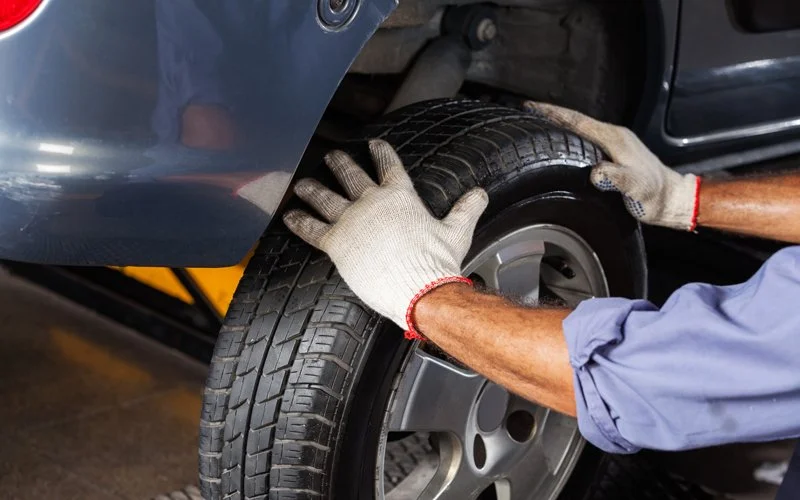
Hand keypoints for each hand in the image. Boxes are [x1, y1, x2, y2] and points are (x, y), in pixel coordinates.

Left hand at [283, 140, 487, 329]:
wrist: (418, 289)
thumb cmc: (437, 262)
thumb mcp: (457, 232)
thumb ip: (465, 209)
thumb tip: (480, 194)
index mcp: (400, 196)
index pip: (388, 165)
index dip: (381, 153)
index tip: (375, 143)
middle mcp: (372, 202)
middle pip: (351, 175)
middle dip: (341, 163)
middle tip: (333, 156)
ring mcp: (351, 220)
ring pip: (326, 197)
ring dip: (313, 188)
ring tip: (303, 183)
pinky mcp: (335, 243)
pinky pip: (312, 228)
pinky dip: (299, 221)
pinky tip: (289, 215)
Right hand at [524, 102, 700, 230]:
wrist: (672, 199)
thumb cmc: (654, 196)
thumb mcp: (635, 189)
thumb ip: (617, 178)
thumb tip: (596, 173)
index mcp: (615, 139)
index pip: (577, 122)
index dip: (553, 114)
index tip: (531, 108)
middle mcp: (614, 135)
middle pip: (576, 120)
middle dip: (551, 114)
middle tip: (527, 112)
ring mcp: (615, 142)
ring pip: (581, 127)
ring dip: (560, 123)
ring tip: (537, 123)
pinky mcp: (615, 150)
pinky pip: (587, 137)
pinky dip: (571, 134)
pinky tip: (562, 141)